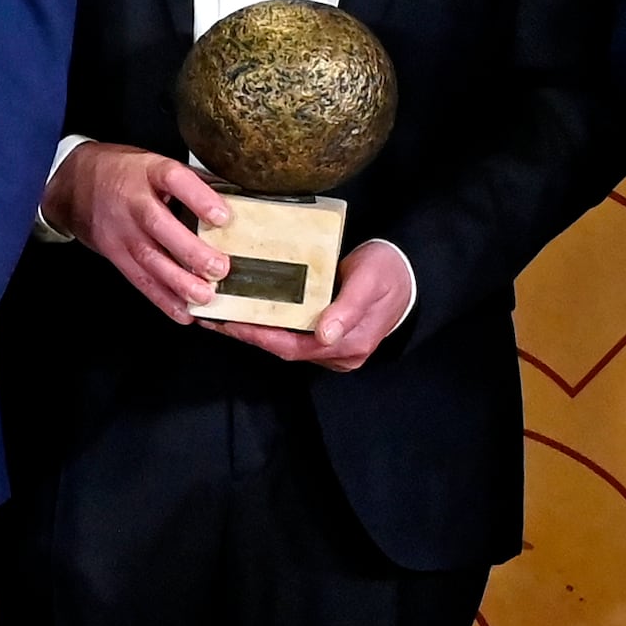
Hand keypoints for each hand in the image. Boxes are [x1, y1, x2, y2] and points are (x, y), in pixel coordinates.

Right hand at [46, 141, 226, 320]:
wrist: (72, 184)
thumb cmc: (123, 172)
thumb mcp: (154, 163)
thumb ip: (192, 181)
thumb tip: (237, 199)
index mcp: (148, 171)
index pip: (174, 179)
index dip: (198, 198)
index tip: (223, 217)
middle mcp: (133, 201)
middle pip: (159, 225)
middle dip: (190, 251)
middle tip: (218, 268)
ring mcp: (121, 230)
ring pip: (149, 258)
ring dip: (178, 282)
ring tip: (205, 296)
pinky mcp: (115, 254)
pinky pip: (139, 280)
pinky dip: (162, 299)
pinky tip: (183, 312)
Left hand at [228, 235, 415, 372]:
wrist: (412, 273)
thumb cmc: (389, 272)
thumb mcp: (370, 281)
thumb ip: (349, 307)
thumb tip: (325, 334)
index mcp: (349, 343)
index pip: (292, 347)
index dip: (259, 337)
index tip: (230, 324)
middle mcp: (339, 353)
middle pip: (284, 348)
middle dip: (248, 334)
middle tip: (213, 318)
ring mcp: (334, 348)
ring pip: (287, 342)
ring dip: (255, 330)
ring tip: (222, 314)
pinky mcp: (330, 337)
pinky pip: (293, 335)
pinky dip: (270, 325)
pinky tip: (249, 311)